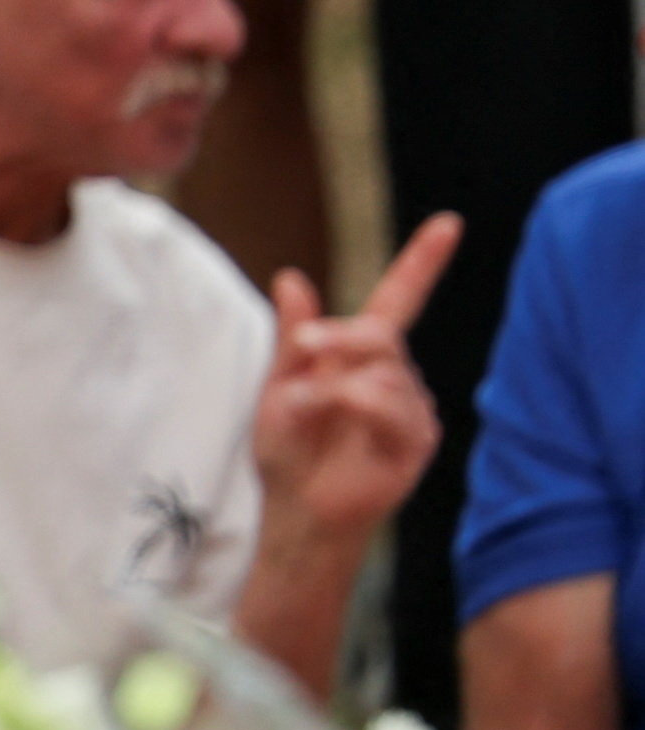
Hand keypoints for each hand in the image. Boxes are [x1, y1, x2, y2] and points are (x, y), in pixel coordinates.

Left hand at [254, 216, 459, 550]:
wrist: (294, 508)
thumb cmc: (287, 449)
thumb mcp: (278, 382)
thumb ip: (292, 334)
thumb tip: (292, 274)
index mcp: (362, 356)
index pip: (399, 299)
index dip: (423, 260)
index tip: (450, 221)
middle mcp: (396, 378)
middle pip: (381, 332)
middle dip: (339, 336)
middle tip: (305, 348)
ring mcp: (411, 410)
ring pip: (384, 369)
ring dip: (334, 381)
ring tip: (309, 407)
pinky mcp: (416, 443)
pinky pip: (390, 405)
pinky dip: (349, 402)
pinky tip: (332, 416)